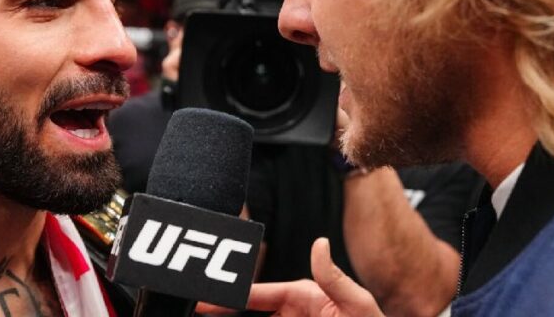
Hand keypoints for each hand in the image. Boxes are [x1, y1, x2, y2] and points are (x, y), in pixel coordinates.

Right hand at [199, 238, 384, 316]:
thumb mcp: (358, 305)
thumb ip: (335, 278)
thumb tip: (319, 243)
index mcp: (303, 297)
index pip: (260, 294)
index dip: (232, 295)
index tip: (208, 300)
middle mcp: (292, 313)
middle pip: (249, 312)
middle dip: (223, 311)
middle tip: (196, 311)